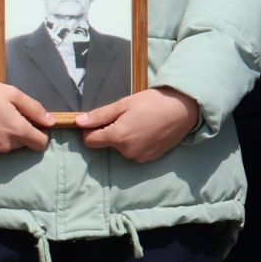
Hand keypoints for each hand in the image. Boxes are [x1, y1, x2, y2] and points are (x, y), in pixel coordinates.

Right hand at [0, 78, 52, 157]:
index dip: (41, 133)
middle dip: (21, 132)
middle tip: (8, 114)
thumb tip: (51, 122)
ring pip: (7, 148)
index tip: (34, 123)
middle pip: (23, 144)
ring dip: (6, 137)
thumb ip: (34, 109)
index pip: (41, 144)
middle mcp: (5, 146)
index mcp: (16, 130)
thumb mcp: (12, 93)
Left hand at [77, 88, 201, 162]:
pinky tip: (148, 130)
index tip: (102, 119)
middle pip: (107, 143)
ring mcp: (139, 157)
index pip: (90, 141)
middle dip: (112, 131)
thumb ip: (100, 116)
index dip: (92, 129)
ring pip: (121, 148)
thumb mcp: (123, 104)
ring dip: (125, 137)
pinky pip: (135, 152)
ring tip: (140, 122)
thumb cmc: (152, 102)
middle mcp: (126, 152)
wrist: (182, 109)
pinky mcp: (150, 159)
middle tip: (128, 116)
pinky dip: (137, 143)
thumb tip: (78, 123)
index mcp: (117, 137)